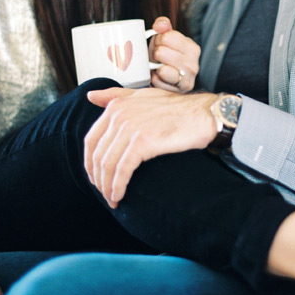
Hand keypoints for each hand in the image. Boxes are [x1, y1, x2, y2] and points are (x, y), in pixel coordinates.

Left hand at [85, 87, 218, 206]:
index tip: (96, 176)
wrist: (204, 114)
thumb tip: (91, 96)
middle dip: (97, 177)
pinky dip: (117, 186)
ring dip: (106, 186)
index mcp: (117, 106)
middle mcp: (119, 115)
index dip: (90, 162)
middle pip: (98, 154)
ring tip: (111, 198)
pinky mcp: (142, 142)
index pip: (91, 139)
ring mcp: (130, 128)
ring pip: (108, 164)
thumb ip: (116, 96)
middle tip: (103, 192)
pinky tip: (119, 196)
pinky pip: (122, 170)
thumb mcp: (143, 96)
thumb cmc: (178, 108)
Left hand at [148, 17, 199, 92]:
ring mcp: (188, 79)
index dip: (158, 40)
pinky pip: (158, 81)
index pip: (167, 37)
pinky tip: (160, 78)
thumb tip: (160, 25)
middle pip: (161, 52)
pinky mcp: (178, 91)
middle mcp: (194, 64)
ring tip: (158, 68)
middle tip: (158, 58)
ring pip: (161, 69)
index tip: (160, 45)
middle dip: (155, 54)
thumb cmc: (166, 56)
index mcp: (193, 48)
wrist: (168, 80)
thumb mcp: (166, 38)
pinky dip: (154, 79)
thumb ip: (164, 25)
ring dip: (154, 68)